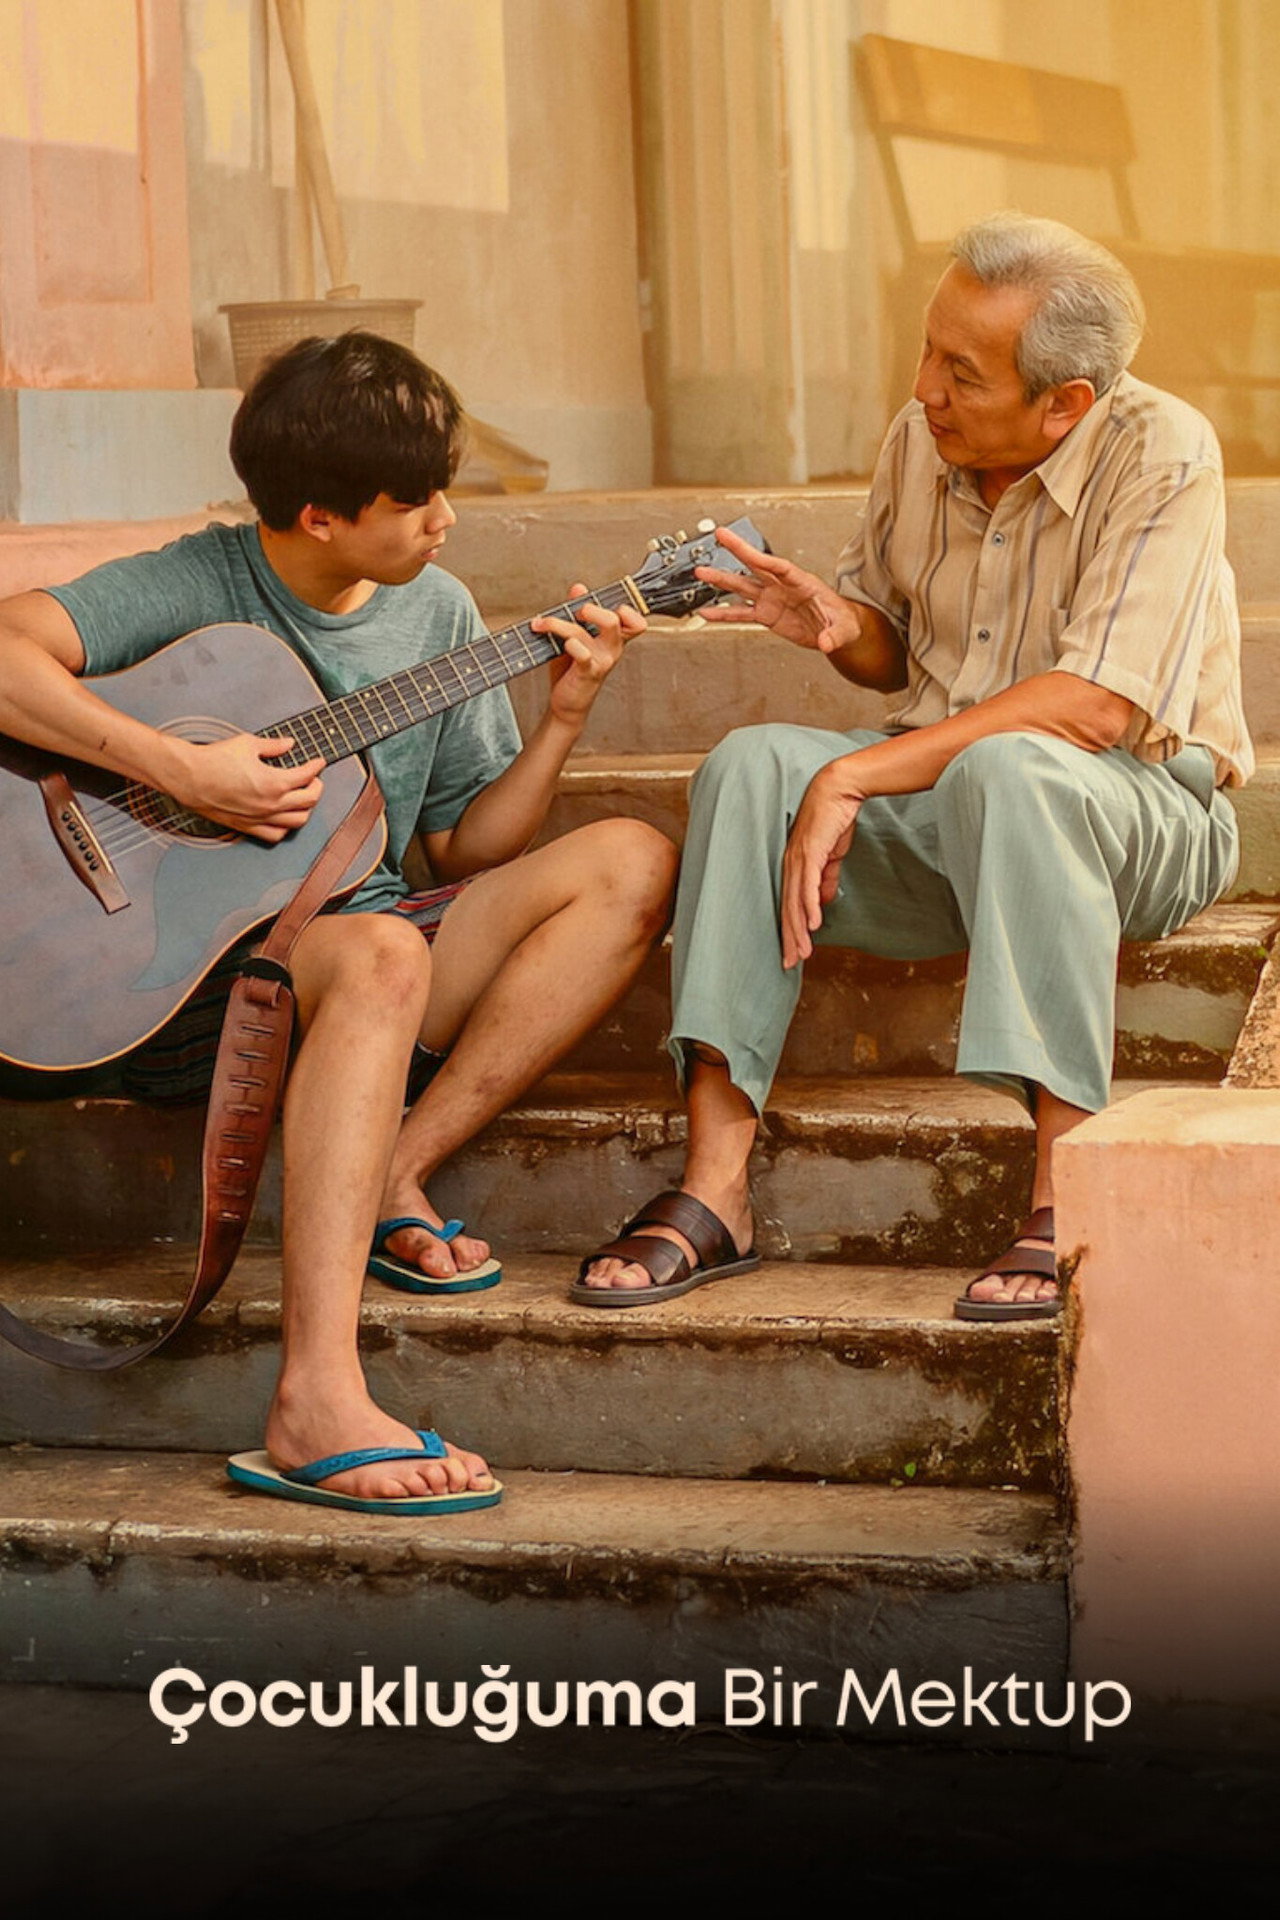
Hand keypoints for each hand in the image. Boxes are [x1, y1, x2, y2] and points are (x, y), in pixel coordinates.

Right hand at [170, 733, 325, 843]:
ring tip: (302, 798)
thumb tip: (288, 744)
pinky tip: (284, 818)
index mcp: (275, 782)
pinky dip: (285, 828)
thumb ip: (273, 746)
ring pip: (298, 821)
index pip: (307, 776)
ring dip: (305, 809)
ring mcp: (261, 818)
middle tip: (314, 779)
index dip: (316, 767)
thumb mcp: (248, 744)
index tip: (318, 762)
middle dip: (317, 787)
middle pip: (310, 800)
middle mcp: (271, 804)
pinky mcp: (248, 827)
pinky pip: (276, 835)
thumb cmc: (214, 760)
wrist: (190, 777)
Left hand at [532, 584, 644, 726]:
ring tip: (542, 623)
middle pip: (614, 619)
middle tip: (575, 611)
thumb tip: (578, 588)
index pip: (636, 621)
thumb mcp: (575, 636)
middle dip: (591, 608)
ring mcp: (602, 661)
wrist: (567, 703)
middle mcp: (613, 649)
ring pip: (584, 632)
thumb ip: (577, 612)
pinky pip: (582, 654)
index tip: (601, 604)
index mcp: (615, 639)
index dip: (626, 609)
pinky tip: (558, 644)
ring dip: (559, 624)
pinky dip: (569, 645)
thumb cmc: (572, 669)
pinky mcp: (588, 673)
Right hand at [694, 525, 863, 654]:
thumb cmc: (844, 622)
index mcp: (802, 582)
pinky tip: (708, 612)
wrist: (838, 631)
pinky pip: (742, 613)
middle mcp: (783, 586)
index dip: (761, 557)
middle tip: (720, 536)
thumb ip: (834, 635)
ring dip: (723, 580)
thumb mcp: (844, 629)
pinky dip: (724, 614)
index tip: (746, 549)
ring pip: (743, 587)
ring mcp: (772, 599)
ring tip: (702, 573)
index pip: (779, 566)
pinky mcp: (767, 615)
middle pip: (756, 565)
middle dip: (738, 551)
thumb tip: (827, 643)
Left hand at [780, 763, 862, 968]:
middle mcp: (790, 864)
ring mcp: (798, 858)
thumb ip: (827, 878)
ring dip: (799, 929)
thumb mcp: (831, 856)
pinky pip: (808, 885)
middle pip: (786, 909)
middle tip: (790, 963)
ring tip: (802, 952)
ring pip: (795, 902)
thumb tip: (824, 902)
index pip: (788, 905)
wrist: (839, 789)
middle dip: (789, 938)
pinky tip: (814, 924)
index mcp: (794, 866)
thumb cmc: (834, 819)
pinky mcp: (811, 851)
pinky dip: (809, 906)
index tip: (793, 953)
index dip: (790, 931)